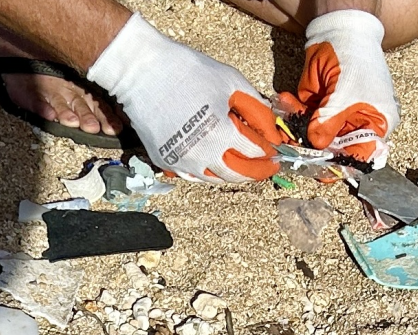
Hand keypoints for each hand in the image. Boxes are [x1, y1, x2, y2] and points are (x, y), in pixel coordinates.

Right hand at [86, 13, 285, 182]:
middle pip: (240, 173)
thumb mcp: (232, 83)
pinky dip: (210, 172)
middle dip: (259, 170)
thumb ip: (257, 110)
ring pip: (217, 179)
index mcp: (222, 134)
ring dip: (235, 173)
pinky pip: (194, 176)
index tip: (276, 147)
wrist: (141, 72)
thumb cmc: (187, 72)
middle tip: (269, 165)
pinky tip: (218, 162)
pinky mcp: (164, 161)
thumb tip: (272, 130)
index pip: (257, 153)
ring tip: (245, 164)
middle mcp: (202, 155)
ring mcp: (181, 161)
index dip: (270, 150)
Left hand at [291, 10, 398, 168]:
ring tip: (285, 131)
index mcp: (376, 123)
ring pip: (316, 135)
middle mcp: (356, 122)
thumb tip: (316, 144)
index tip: (323, 173)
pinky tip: (286, 105)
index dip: (343, 165)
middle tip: (297, 153)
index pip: (361, 154)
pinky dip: (293, 115)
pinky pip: (304, 118)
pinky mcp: (318, 105)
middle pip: (337, 147)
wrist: (338, 32)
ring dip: (299, 134)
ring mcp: (335, 114)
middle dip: (316, 150)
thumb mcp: (345, 96)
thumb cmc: (356, 61)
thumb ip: (329, 123)